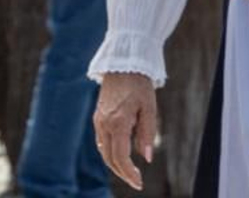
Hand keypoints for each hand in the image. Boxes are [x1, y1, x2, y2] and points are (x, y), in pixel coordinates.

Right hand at [93, 72, 158, 188]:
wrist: (122, 66)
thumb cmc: (139, 86)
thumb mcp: (150, 109)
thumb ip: (147, 134)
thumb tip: (147, 158)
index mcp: (118, 122)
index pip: (120, 156)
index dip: (129, 173)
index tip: (139, 183)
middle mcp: (104, 123)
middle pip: (109, 157)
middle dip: (122, 173)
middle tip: (136, 183)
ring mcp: (99, 120)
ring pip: (103, 150)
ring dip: (114, 164)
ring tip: (129, 173)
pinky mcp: (98, 117)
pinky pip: (101, 141)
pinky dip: (109, 153)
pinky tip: (120, 156)